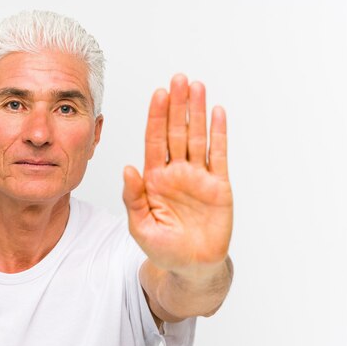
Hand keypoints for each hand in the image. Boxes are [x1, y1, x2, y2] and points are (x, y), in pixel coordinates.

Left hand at [123, 74, 232, 275]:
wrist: (191, 266)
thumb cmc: (163, 248)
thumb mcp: (140, 225)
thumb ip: (133, 197)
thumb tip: (127, 168)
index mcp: (154, 179)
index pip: (154, 141)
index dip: (156, 117)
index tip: (158, 94)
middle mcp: (176, 172)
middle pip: (176, 132)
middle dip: (176, 106)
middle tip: (177, 79)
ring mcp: (198, 177)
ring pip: (197, 137)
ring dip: (197, 112)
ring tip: (196, 87)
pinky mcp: (219, 186)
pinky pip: (219, 155)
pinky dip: (219, 134)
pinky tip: (218, 112)